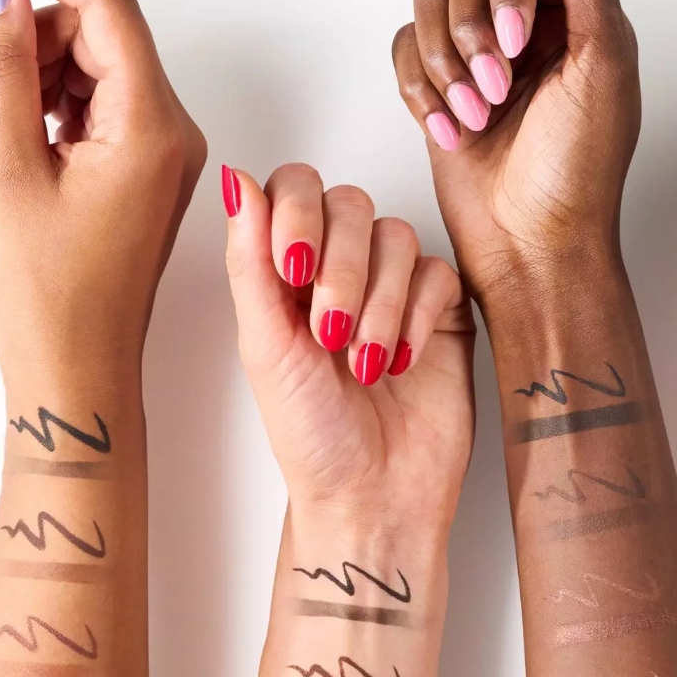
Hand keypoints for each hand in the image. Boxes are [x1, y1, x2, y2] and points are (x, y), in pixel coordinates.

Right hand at [0, 0, 205, 374]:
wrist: (79, 368)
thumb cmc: (52, 295)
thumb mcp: (8, 167)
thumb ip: (3, 67)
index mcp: (153, 129)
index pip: (108, 5)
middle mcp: (173, 135)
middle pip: (105, 33)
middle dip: (36, 36)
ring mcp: (164, 154)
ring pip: (100, 67)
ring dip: (41, 73)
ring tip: (1, 131)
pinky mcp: (147, 171)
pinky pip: (102, 106)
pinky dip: (56, 106)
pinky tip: (25, 144)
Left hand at [221, 163, 474, 523]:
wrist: (373, 496)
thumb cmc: (312, 439)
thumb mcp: (265, 348)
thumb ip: (250, 262)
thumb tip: (236, 180)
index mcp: (287, 273)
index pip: (294, 189)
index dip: (297, 213)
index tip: (293, 268)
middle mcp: (341, 270)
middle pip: (349, 203)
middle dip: (341, 268)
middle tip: (330, 332)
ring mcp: (395, 288)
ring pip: (396, 237)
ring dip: (378, 302)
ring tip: (365, 364)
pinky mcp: (441, 312)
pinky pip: (438, 274)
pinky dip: (416, 317)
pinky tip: (402, 362)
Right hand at [391, 0, 638, 299]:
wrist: (532, 246)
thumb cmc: (578, 172)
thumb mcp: (604, 69)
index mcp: (576, 14)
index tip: (521, 42)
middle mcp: (525, 26)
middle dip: (471, 27)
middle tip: (496, 89)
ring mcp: (477, 56)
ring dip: (442, 57)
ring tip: (474, 114)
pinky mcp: (436, 88)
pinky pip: (403, 47)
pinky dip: (418, 88)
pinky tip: (449, 131)